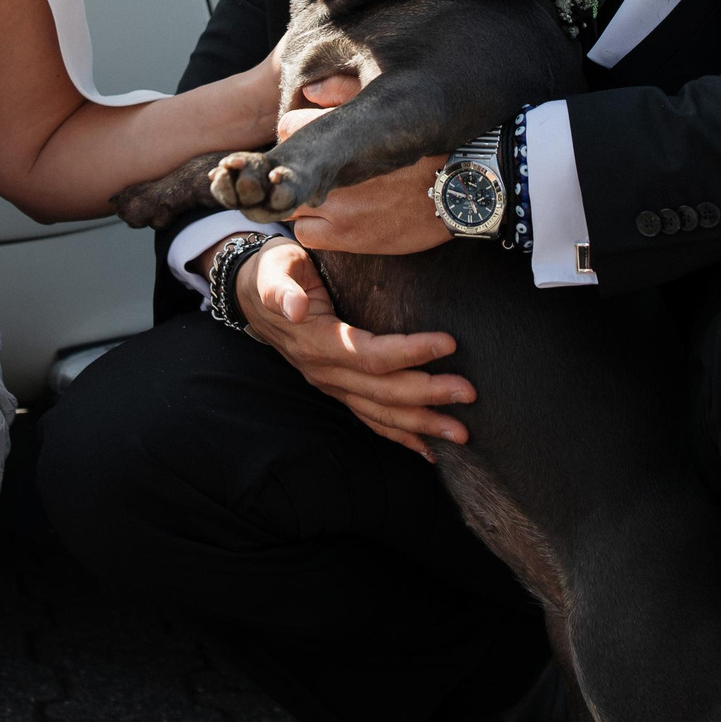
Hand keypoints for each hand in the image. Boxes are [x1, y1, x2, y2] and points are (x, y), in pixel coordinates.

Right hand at [232, 238, 472, 458]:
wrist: (251, 296)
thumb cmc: (273, 274)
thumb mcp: (274, 271)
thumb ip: (281, 288)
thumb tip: (295, 306)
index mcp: (317, 342)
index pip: (369, 355)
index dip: (409, 352)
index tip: (448, 343)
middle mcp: (325, 372)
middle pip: (382, 391)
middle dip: (427, 395)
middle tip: (469, 392)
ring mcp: (332, 385)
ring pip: (380, 414)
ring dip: (421, 425)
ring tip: (461, 433)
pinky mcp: (339, 389)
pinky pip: (371, 419)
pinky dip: (400, 436)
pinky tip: (428, 449)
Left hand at [278, 74, 449, 254]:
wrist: (466, 186)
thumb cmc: (433, 142)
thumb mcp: (393, 103)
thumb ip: (344, 89)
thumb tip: (307, 90)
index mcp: (343, 129)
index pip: (289, 128)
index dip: (299, 135)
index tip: (314, 142)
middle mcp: (335, 167)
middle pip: (288, 169)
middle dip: (300, 170)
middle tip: (324, 173)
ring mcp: (339, 204)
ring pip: (293, 204)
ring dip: (307, 201)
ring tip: (334, 197)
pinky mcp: (347, 236)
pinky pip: (307, 234)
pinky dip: (317, 228)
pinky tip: (339, 220)